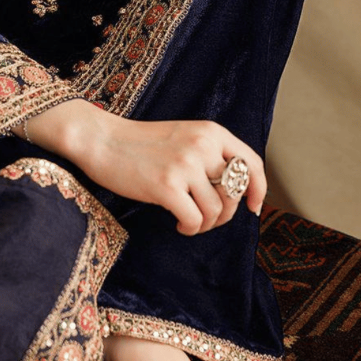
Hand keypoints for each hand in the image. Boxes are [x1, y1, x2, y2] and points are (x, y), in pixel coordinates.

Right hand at [17, 100, 265, 234]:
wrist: (102, 140)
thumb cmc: (141, 143)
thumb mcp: (183, 137)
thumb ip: (209, 154)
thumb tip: (237, 192)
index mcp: (210, 131)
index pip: (252, 162)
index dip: (258, 189)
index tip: (252, 207)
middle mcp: (202, 145)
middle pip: (235, 193)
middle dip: (225, 213)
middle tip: (207, 218)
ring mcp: (184, 165)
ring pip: (216, 211)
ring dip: (205, 224)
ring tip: (189, 221)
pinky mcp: (166, 185)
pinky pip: (195, 220)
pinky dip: (190, 229)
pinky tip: (178, 225)